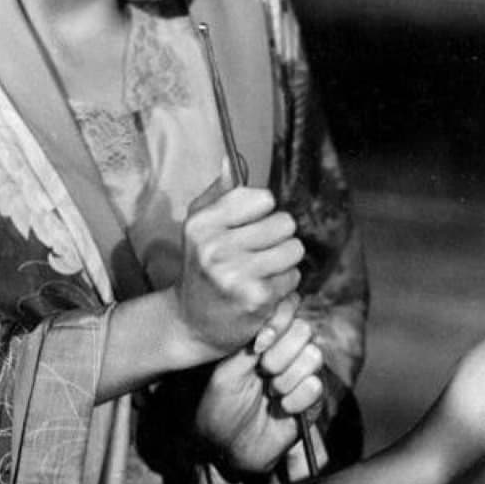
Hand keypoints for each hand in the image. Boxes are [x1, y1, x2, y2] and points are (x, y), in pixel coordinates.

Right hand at [177, 182, 303, 358]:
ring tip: (262, 273)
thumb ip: (219, 193)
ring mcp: (236, 274)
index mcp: (202, 224)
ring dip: (284, 262)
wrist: (191, 324)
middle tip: (258, 255)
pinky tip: (263, 292)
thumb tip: (231, 159)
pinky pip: (293, 277)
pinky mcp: (256, 298)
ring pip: (293, 249)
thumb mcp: (201, 228)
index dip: (263, 213)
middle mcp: (215, 247)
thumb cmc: (202, 268)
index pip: (263, 198)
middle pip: (284, 222)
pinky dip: (284, 286)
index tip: (247, 230)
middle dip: (278, 238)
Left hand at [195, 295, 326, 474]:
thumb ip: (249, 345)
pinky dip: (295, 399)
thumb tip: (272, 324)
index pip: (287, 310)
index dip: (279, 322)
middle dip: (281, 353)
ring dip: (287, 378)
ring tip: (270, 393)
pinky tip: (282, 409)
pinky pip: (316, 386)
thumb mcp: (225, 372)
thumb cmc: (218, 408)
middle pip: (304, 330)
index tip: (259, 345)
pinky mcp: (312, 400)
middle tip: (262, 372)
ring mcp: (301, 375)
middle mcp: (286, 352)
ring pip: (314, 356)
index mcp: (264, 339)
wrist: (226, 448)